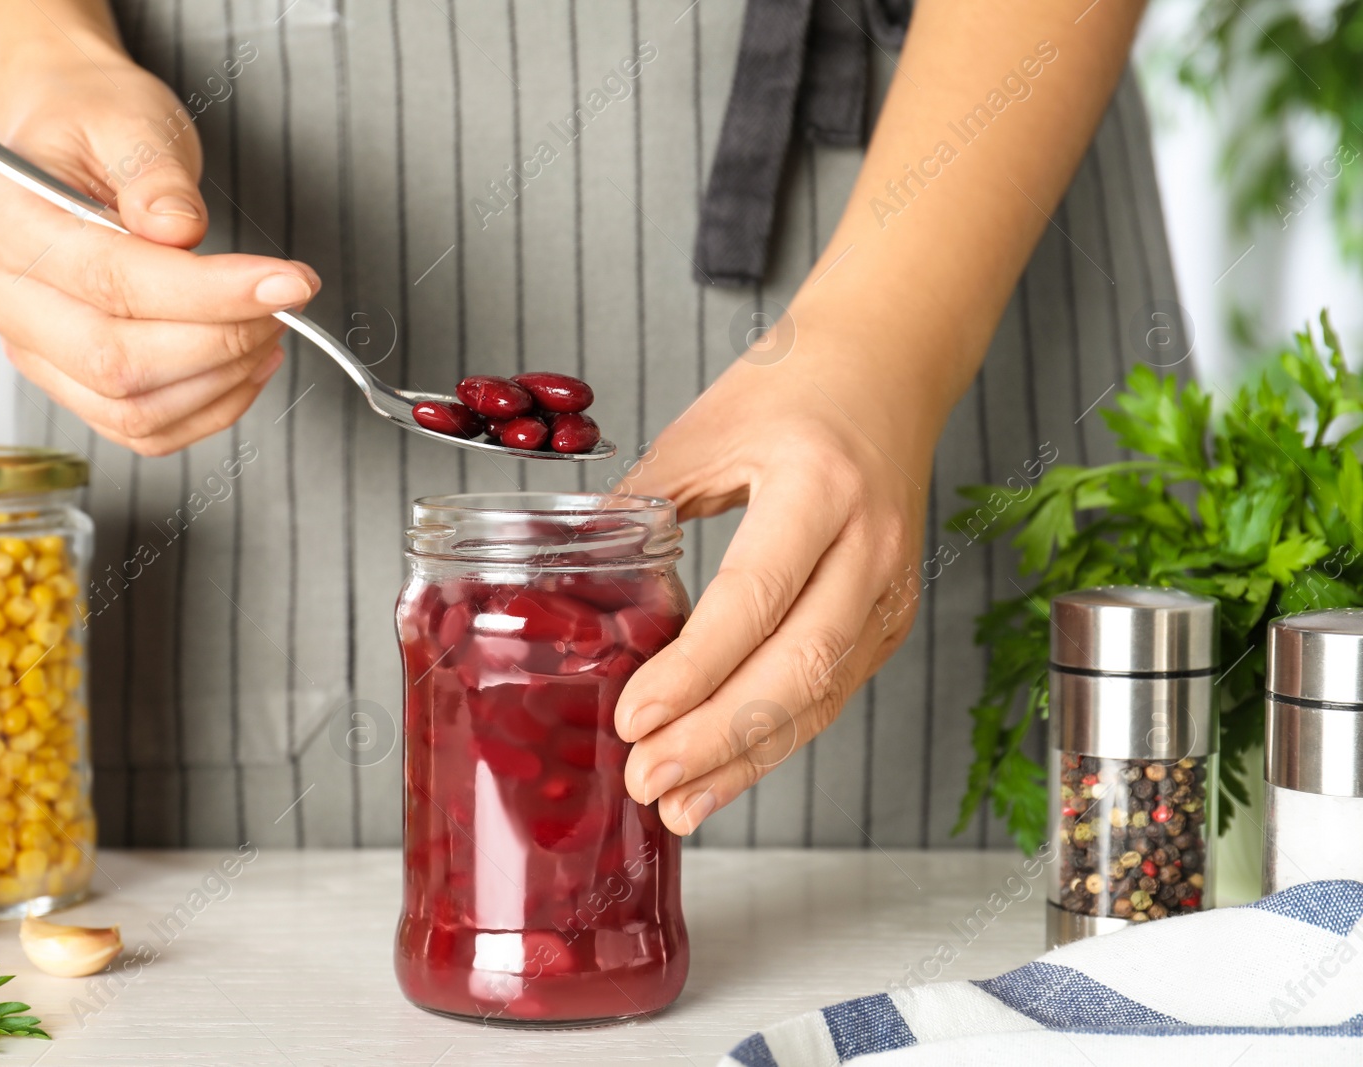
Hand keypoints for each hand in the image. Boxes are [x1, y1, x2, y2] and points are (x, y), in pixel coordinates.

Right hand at [0, 51, 319, 454]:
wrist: (72, 148)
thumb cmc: (99, 129)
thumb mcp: (131, 122)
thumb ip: (153, 174)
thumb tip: (178, 230)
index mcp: (6, 223)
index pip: (113, 279)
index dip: (210, 291)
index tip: (288, 282)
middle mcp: (6, 298)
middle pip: (116, 359)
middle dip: (222, 341)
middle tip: (286, 303)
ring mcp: (34, 352)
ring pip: (131, 408)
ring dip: (222, 381)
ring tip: (273, 328)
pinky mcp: (70, 385)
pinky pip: (141, 428)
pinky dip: (208, 409)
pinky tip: (249, 364)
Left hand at [613, 337, 935, 835]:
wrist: (889, 368)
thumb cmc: (794, 388)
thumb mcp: (704, 429)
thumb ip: (641, 506)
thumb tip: (571, 584)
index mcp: (818, 485)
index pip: (755, 596)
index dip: (693, 669)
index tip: (633, 718)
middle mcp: (868, 544)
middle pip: (798, 666)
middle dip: (717, 737)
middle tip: (646, 779)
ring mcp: (890, 587)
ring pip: (821, 696)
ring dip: (746, 759)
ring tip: (676, 803)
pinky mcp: (889, 616)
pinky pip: (832, 693)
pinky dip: (775, 740)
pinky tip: (723, 774)